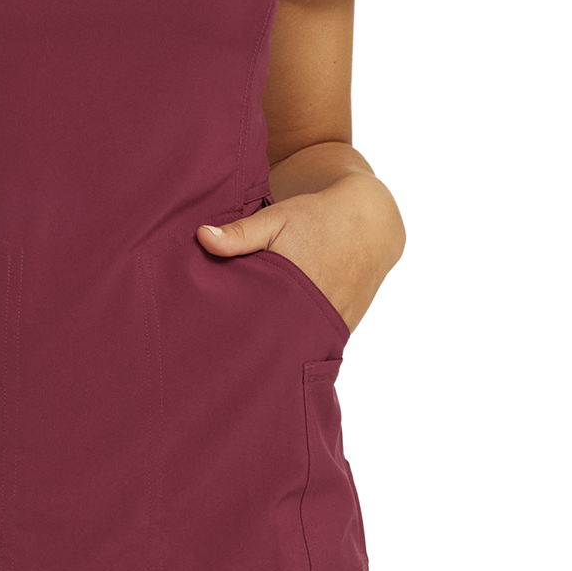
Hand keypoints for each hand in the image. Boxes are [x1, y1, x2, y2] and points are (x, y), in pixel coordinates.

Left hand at [196, 172, 404, 332]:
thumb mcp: (276, 219)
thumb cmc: (317, 218)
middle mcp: (317, 314)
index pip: (256, 325)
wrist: (371, 222)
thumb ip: (240, 233)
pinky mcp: (344, 328)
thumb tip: (201, 236)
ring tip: (249, 349)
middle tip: (224, 352)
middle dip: (251, 346)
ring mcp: (334, 326)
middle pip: (275, 343)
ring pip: (296, 346)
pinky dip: (298, 340)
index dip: (234, 333)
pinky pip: (315, 343)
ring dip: (276, 344)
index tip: (212, 338)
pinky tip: (280, 338)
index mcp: (294, 290)